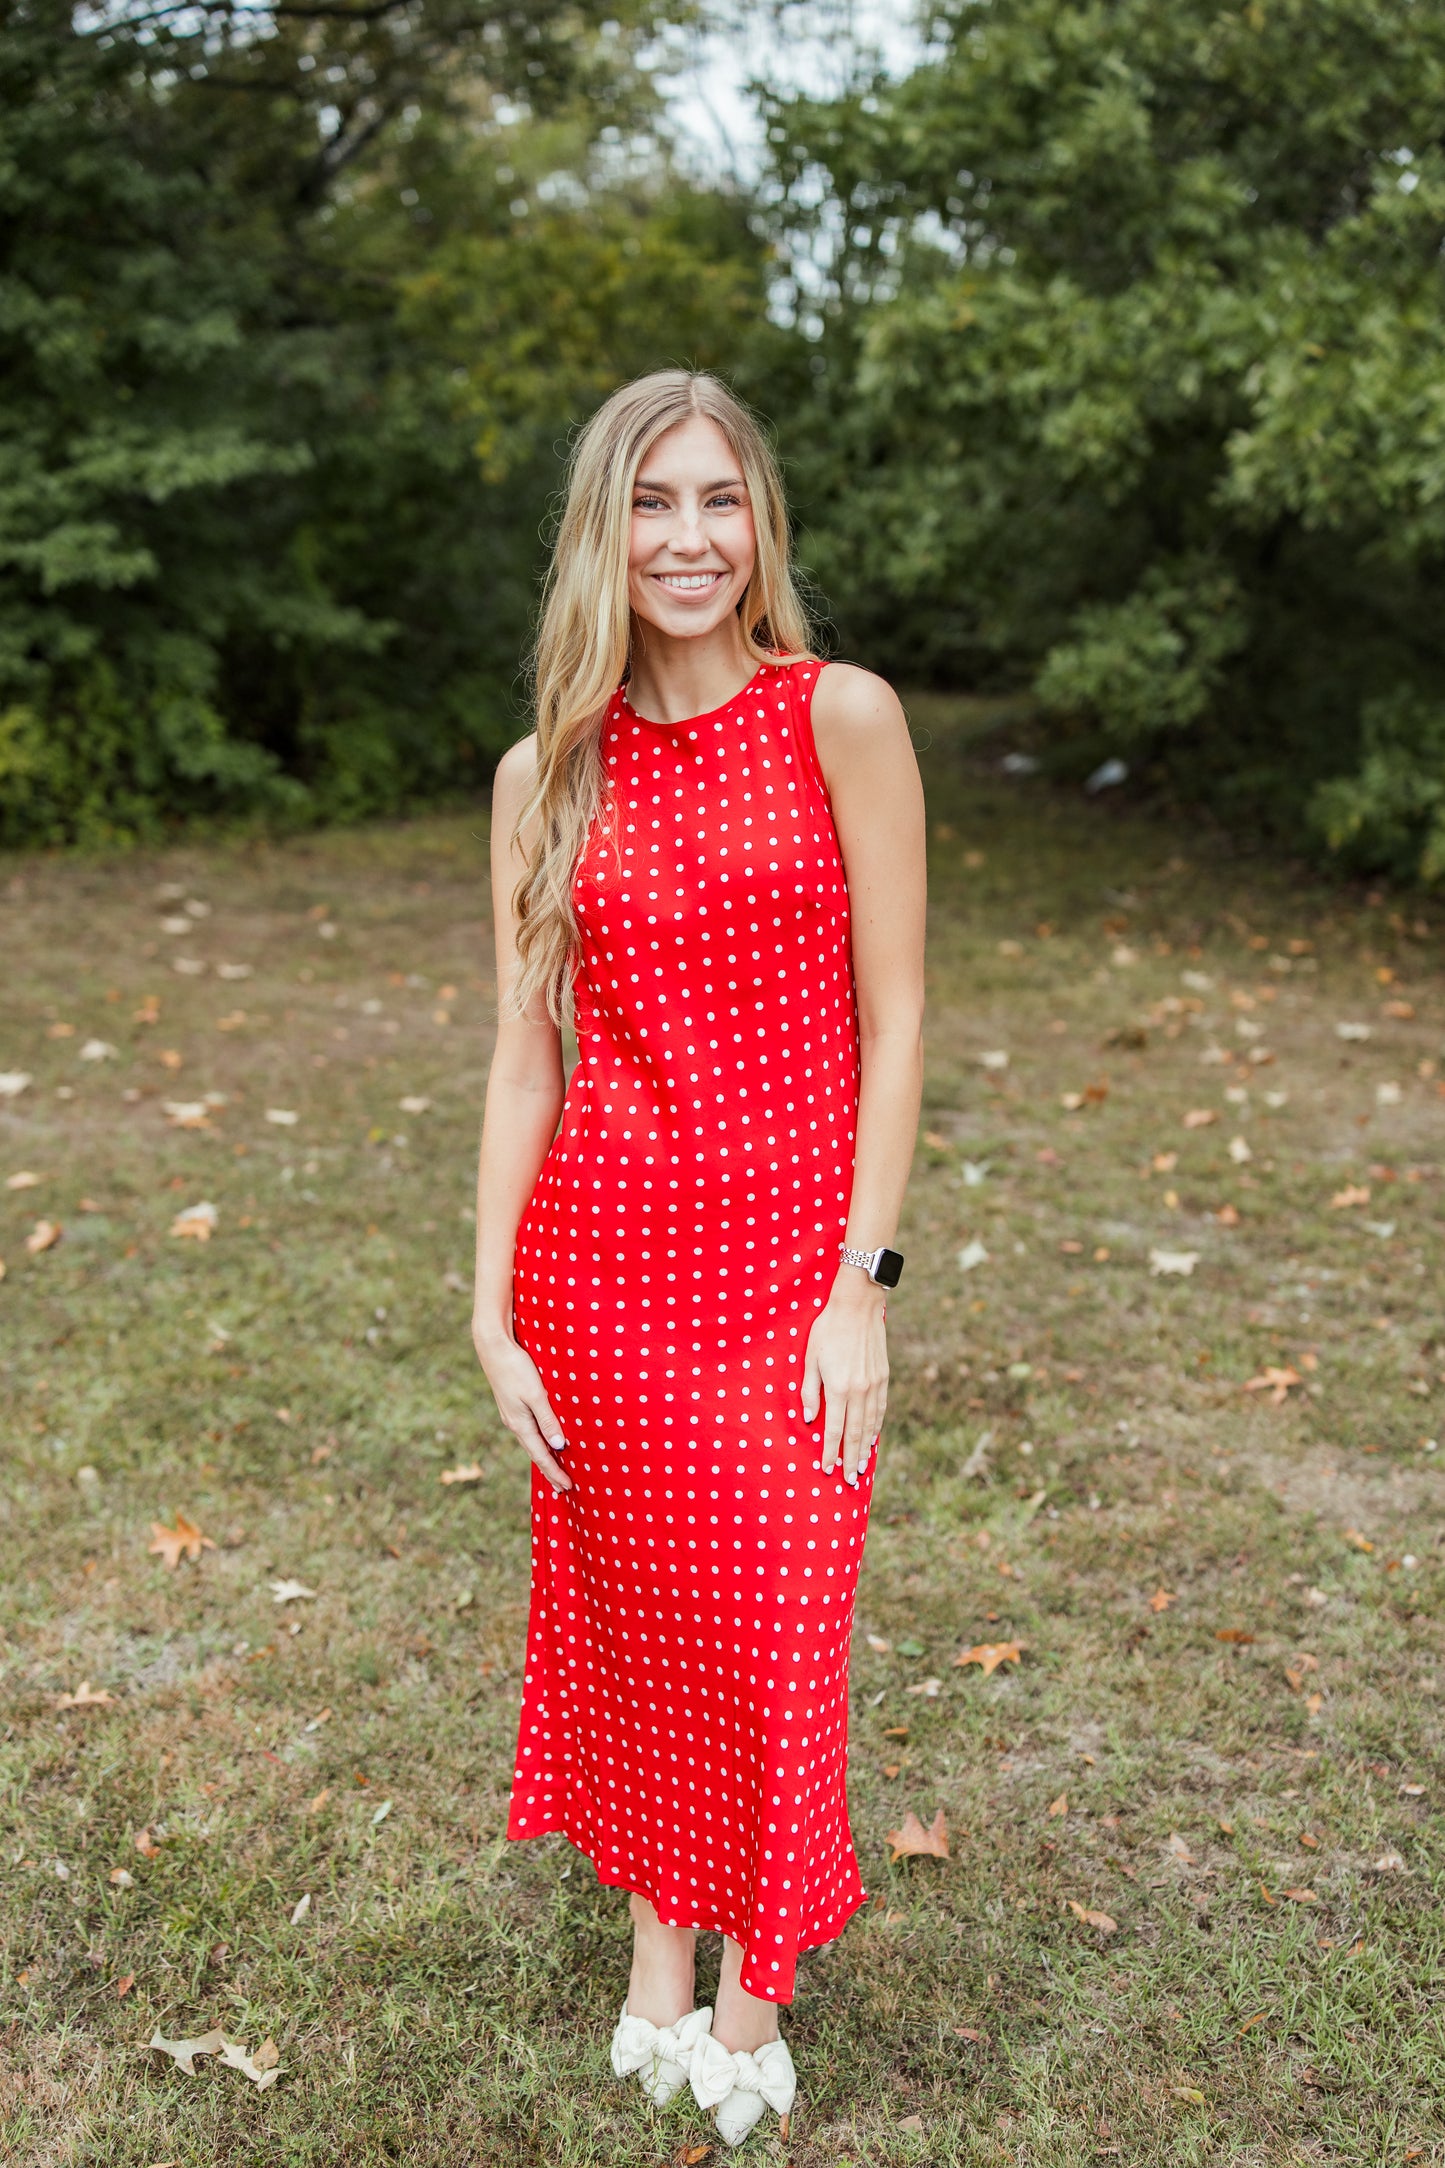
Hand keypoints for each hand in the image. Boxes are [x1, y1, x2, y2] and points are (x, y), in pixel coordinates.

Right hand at [472, 1321, 571, 1492]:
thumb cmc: (516, 1367)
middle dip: (549, 1470)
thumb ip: (547, 1419)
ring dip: (544, 1456)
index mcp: (520, 1423)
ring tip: (554, 1469)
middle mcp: (514, 1422)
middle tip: (562, 1487)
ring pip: (531, 1441)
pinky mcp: (512, 1404)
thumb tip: (559, 1445)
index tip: (567, 1486)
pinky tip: (543, 1439)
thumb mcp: (535, 1394)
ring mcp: (511, 1414)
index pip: (541, 1455)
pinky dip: (538, 1441)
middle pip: (535, 1452)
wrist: (492, 1346)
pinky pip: (528, 1430)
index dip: (554, 1471)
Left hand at [800, 1277, 888, 1487]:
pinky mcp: (884, 1377)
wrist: (858, 1306)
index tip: (828, 1468)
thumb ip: (809, 1391)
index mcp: (838, 1388)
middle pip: (855, 1434)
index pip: (834, 1429)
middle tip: (849, 1481)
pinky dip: (877, 1427)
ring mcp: (874, 1385)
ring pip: (870, 1425)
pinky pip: (881, 1410)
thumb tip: (809, 1419)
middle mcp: (859, 1391)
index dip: (831, 1451)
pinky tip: (873, 1438)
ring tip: (861, 1467)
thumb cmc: (828, 1329)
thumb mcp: (810, 1358)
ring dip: (865, 1449)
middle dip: (850, 1459)